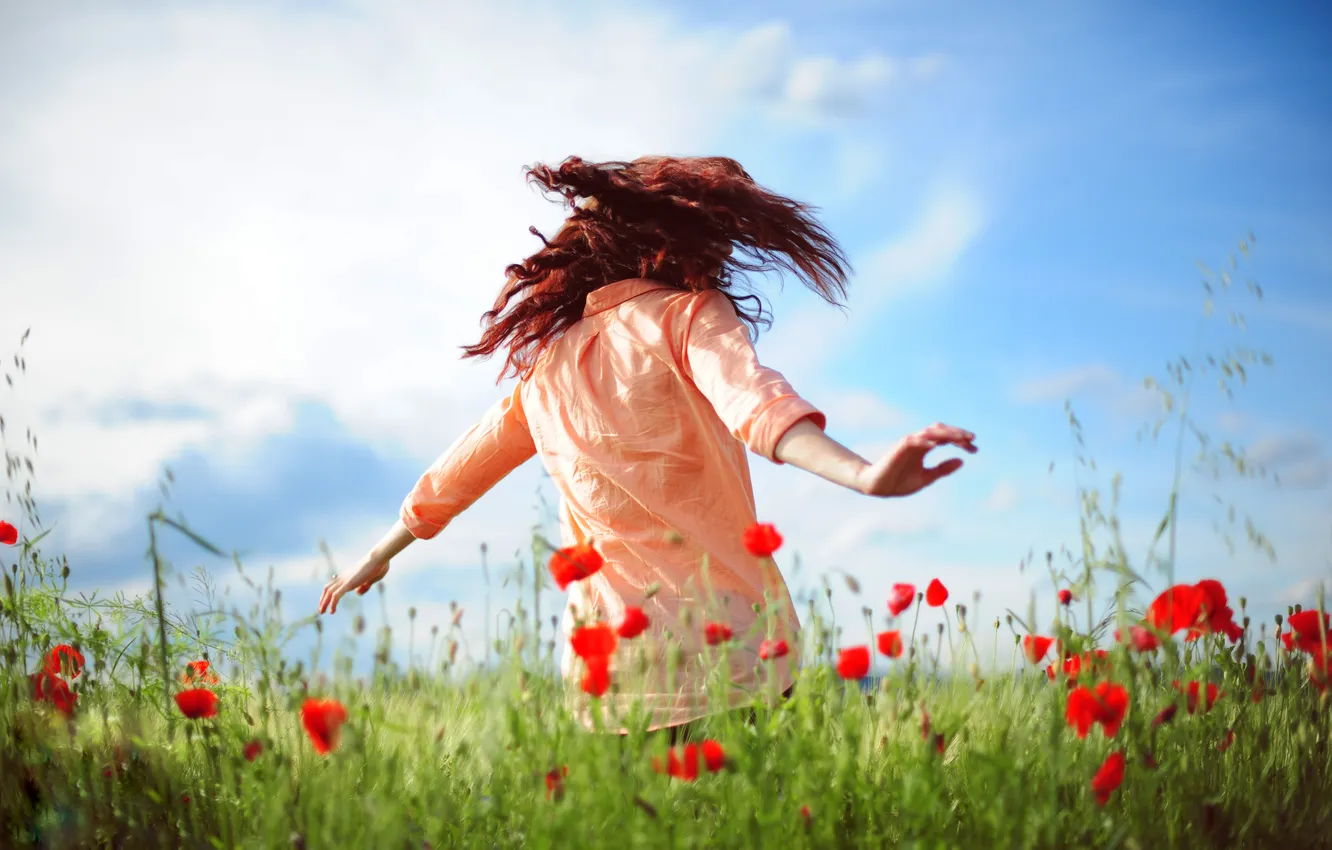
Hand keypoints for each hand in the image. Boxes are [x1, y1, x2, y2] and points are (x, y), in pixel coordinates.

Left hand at [318, 555, 390, 614]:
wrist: (378, 558)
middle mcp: (345, 577)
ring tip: (322, 612)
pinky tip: (332, 611)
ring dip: (324, 603)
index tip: (327, 600)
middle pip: (328, 588)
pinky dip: (332, 603)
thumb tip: (357, 593)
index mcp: (349, 575)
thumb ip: (365, 586)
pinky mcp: (349, 584)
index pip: (334, 583)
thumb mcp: (371, 579)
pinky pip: (336, 595)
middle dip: (323, 598)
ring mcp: (346, 580)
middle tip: (321, 609)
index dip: (329, 592)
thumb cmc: (379, 565)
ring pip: (329, 592)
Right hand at [856, 423, 976, 497]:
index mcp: (925, 447)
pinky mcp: (898, 448)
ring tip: (960, 437)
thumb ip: (942, 469)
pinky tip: (936, 445)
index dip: (961, 442)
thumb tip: (963, 461)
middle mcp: (918, 442)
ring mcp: (908, 443)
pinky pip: (912, 441)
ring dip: (945, 433)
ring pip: (929, 432)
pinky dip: (924, 441)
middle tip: (973, 439)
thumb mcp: (926, 477)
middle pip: (940, 430)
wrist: (878, 487)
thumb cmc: (899, 482)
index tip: (975, 449)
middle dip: (957, 433)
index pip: (947, 438)